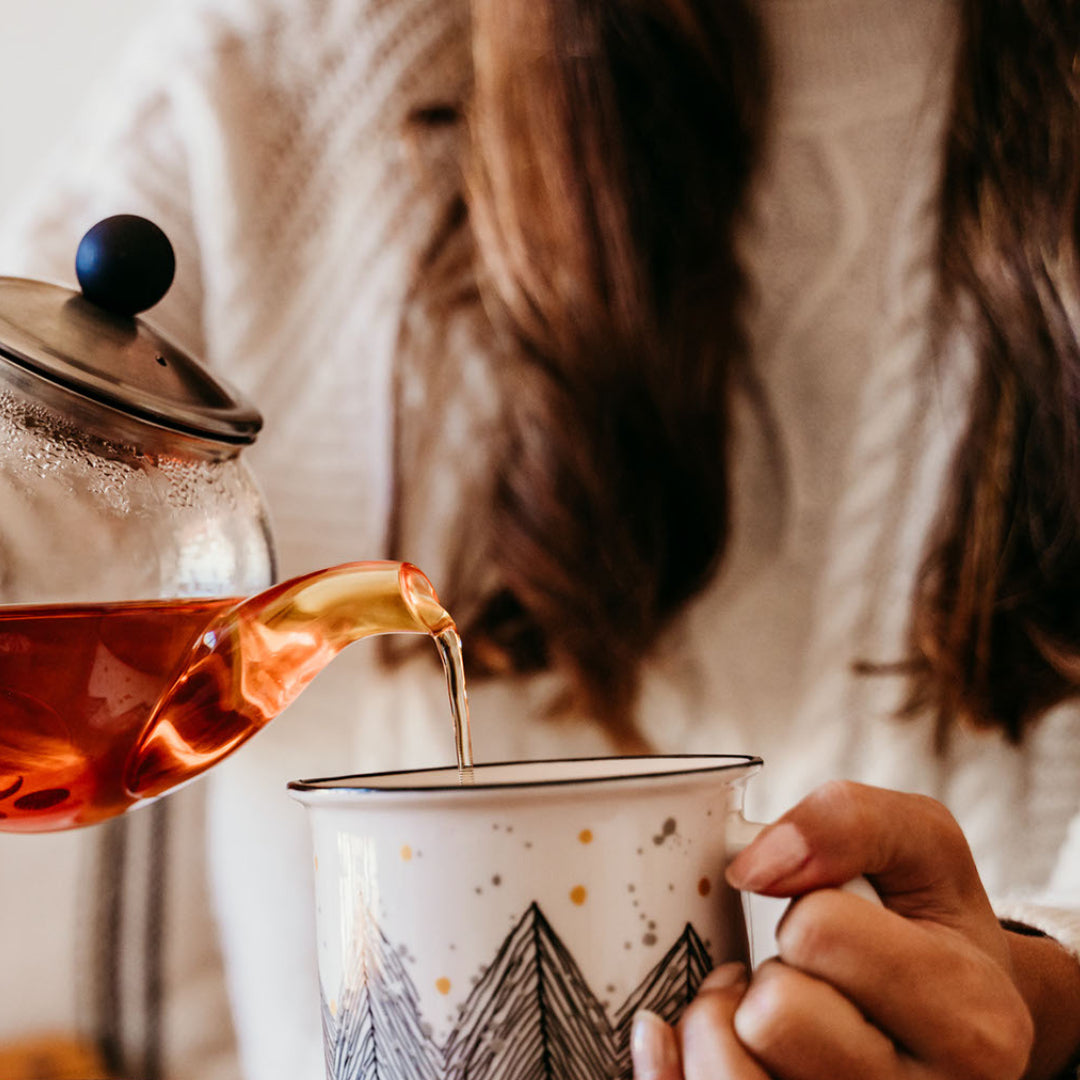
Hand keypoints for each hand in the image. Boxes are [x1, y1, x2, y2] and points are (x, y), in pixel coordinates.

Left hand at [630, 781, 1079, 1079]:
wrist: (959, 1021)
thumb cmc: (930, 923)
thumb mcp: (921, 844)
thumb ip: (850, 823)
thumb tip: (753, 865)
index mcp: (973, 1022)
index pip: (819, 932)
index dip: (806, 910)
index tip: (833, 925)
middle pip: (772, 1017)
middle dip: (765, 976)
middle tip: (792, 976)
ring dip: (720, 1028)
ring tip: (757, 1016)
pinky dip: (676, 1067)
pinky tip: (694, 1043)